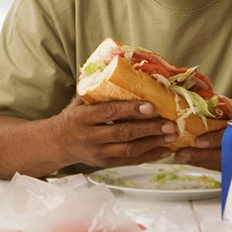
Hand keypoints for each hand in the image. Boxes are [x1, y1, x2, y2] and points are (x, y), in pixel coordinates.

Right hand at [52, 96, 177, 167]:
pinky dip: (149, 155)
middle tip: (170, 124)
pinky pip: (130, 160)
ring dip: (153, 143)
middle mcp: (89, 136)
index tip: (151, 107)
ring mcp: (97, 152)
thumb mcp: (81, 100)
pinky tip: (164, 150)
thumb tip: (125, 68)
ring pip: (129, 150)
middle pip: (123, 133)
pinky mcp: (105, 163)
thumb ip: (100, 90)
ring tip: (172, 136)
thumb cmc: (75, 116)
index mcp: (82, 117)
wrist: (59, 142)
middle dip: (149, 129)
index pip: (109, 113)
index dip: (131, 110)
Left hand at [174, 100, 231, 167]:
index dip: (213, 140)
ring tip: (181, 158)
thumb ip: (230, 106)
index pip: (229, 136)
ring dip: (200, 162)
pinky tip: (192, 161)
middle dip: (200, 156)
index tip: (198, 142)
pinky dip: (206, 164)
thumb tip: (206, 98)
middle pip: (221, 154)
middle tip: (181, 154)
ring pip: (219, 163)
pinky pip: (221, 166)